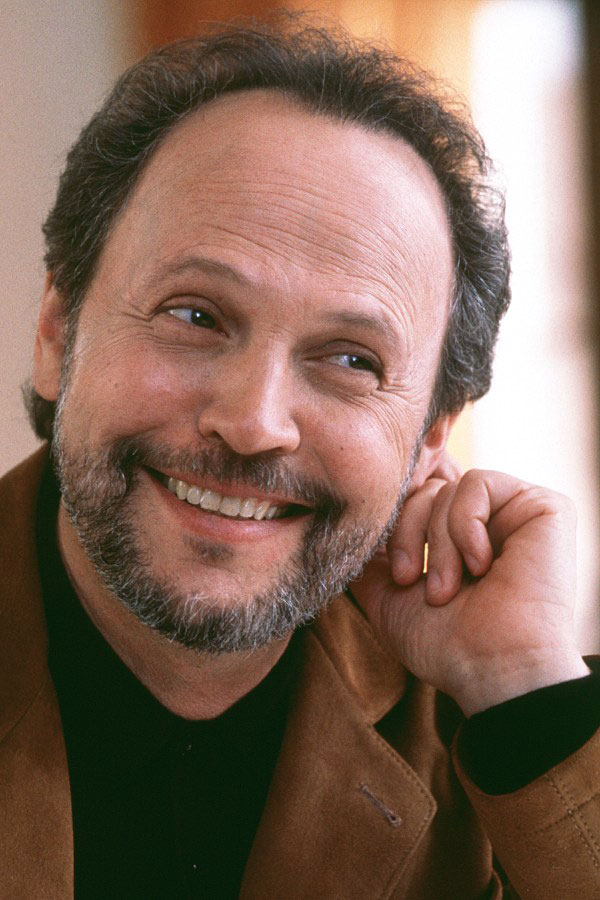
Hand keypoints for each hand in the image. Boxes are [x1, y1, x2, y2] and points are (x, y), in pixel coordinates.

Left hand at [351, 457, 589, 714]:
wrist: (492, 670)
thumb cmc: (444, 644)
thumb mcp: (388, 598)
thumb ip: (371, 560)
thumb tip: (349, 528)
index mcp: (457, 541)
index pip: (413, 499)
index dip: (396, 522)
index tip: (396, 570)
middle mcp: (488, 523)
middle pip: (424, 491)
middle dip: (409, 537)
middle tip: (412, 582)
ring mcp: (514, 513)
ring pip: (445, 489)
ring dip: (437, 544)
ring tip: (448, 589)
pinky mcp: (542, 507)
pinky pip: (478, 483)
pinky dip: (464, 525)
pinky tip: (480, 565)